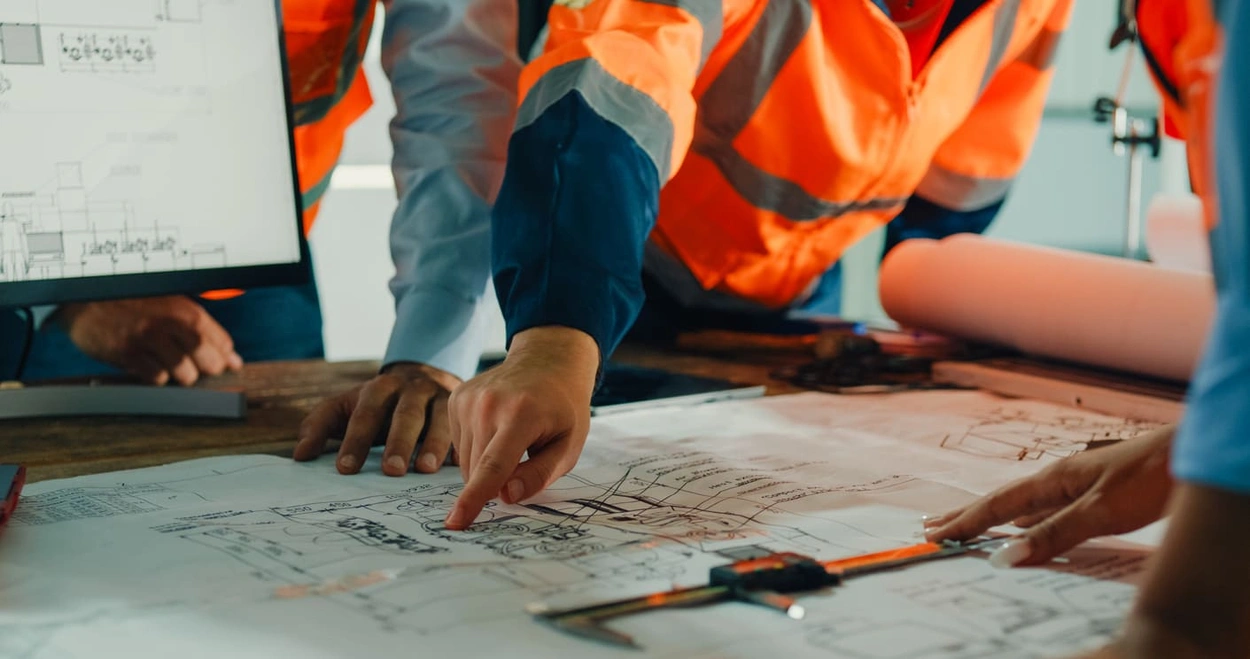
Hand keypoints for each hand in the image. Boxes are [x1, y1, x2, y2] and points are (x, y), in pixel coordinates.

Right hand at [58, 296, 242, 385]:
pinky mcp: (128, 354)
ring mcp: (149, 340)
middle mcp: (171, 324)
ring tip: (168, 363)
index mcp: (187, 310)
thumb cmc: (133, 302)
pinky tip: (149, 364)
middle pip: (210, 362)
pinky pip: (157, 378)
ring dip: (181, 375)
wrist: (86, 299)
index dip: (223, 356)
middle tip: (193, 364)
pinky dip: (157, 377)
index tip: (221, 361)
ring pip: (186, 375)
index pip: (222, 342)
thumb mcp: (171, 305)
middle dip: (206, 369)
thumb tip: (233, 359)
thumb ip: (202, 329)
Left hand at [294, 362, 459, 476]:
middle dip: (399, 442)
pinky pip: (465, 428)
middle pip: (406, 414)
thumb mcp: (347, 406)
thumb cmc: (379, 404)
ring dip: (434, 443)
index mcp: (380, 388)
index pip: (366, 412)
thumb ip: (320, 425)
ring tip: (426, 470)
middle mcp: (412, 390)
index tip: (345, 469)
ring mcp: (440, 398)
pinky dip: (461, 446)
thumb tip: (300, 456)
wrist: (424, 377)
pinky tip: (458, 466)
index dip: (356, 440)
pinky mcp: (462, 411)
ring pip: (439, 418)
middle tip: (392, 471)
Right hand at [443, 327, 598, 529]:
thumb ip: (541, 474)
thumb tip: (507, 496)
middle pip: (478, 470)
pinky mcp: (456, 398)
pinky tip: (497, 430)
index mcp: (521, 414)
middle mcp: (488, 404)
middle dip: (497, 482)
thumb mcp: (569, 446)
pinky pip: (460, 446)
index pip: (494, 466)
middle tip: (525, 458)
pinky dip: (478, 449)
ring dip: (487, 466)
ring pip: (466, 461)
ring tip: (513, 439)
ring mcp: (468, 399)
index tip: (456, 523)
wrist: (548, 362)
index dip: (474, 499)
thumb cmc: (563, 409)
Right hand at [925, 426, 1174, 566]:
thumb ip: (1054, 534)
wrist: (1189, 455)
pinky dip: (1023, 521)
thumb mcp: (1100, 511)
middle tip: (932, 526)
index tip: (936, 536)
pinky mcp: (1093, 494)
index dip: (966, 522)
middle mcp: (1057, 480)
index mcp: (1052, 480)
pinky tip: (1024, 527)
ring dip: (992, 516)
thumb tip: (1005, 557)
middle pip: (1001, 500)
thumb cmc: (1149, 478)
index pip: (998, 505)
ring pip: (1022, 505)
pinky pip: (1044, 510)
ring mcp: (1074, 485)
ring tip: (966, 525)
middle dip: (967, 514)